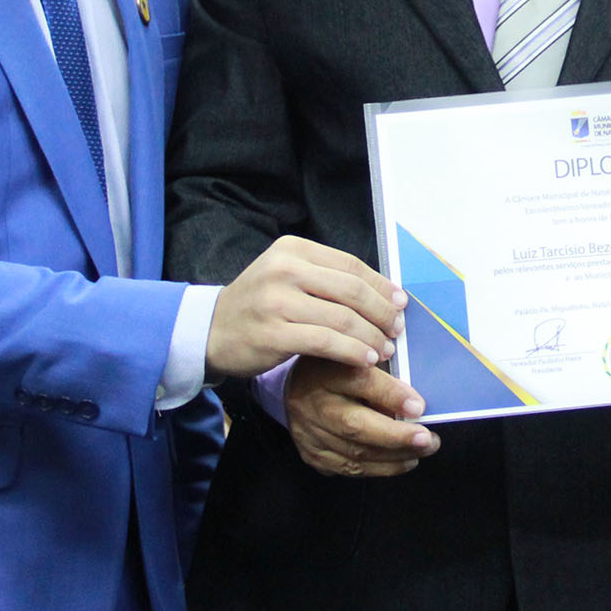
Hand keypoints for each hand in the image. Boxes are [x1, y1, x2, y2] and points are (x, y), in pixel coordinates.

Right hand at [206, 235, 405, 379]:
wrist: (210, 330)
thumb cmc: (259, 305)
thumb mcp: (287, 277)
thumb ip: (327, 278)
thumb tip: (384, 292)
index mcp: (293, 249)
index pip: (350, 265)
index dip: (381, 286)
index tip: (400, 303)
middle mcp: (285, 269)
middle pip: (351, 290)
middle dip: (382, 312)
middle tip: (397, 329)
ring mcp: (277, 301)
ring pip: (342, 318)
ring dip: (371, 336)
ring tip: (385, 350)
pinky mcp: (273, 333)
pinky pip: (326, 342)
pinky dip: (352, 352)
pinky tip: (365, 360)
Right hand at [284, 357, 439, 477]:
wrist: (295, 387)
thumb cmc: (338, 367)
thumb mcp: (358, 356)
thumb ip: (382, 372)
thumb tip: (415, 399)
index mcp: (326, 371)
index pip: (360, 382)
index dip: (391, 395)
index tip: (419, 407)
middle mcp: (313, 404)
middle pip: (355, 426)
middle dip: (396, 437)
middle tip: (428, 440)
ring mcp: (309, 433)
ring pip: (355, 453)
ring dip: (395, 456)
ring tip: (424, 450)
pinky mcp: (312, 454)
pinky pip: (349, 468)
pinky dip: (380, 468)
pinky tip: (404, 461)